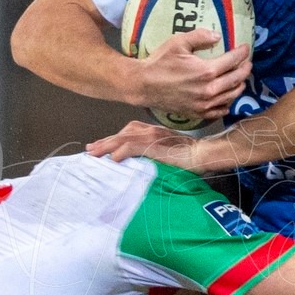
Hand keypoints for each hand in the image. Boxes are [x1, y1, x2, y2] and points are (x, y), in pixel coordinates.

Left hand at [87, 120, 208, 170]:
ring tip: (94, 153)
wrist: (203, 153)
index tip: (101, 146)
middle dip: (105, 142)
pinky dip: (121, 151)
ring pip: (123, 138)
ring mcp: (152, 136)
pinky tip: (114, 158)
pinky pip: (133, 146)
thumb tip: (142, 164)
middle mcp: (150, 130)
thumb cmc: (191, 156)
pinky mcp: (155, 145)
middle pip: (121, 133)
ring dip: (107, 146)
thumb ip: (154, 154)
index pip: (128, 132)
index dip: (113, 139)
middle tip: (90, 149)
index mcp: (153, 131)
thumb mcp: (168, 152)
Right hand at [129, 31, 250, 122]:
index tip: (246, 48)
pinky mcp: (198, 113)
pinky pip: (220, 110)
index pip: (232, 61)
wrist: (143, 86)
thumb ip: (200, 36)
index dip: (242, 53)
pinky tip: (228, 97)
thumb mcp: (178, 43)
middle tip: (247, 62)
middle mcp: (209, 90)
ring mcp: (205, 104)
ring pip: (231, 96)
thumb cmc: (159, 62)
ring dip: (239, 85)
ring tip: (241, 77)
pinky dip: (227, 103)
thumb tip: (218, 36)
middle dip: (245, 69)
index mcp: (206, 71)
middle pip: (236, 79)